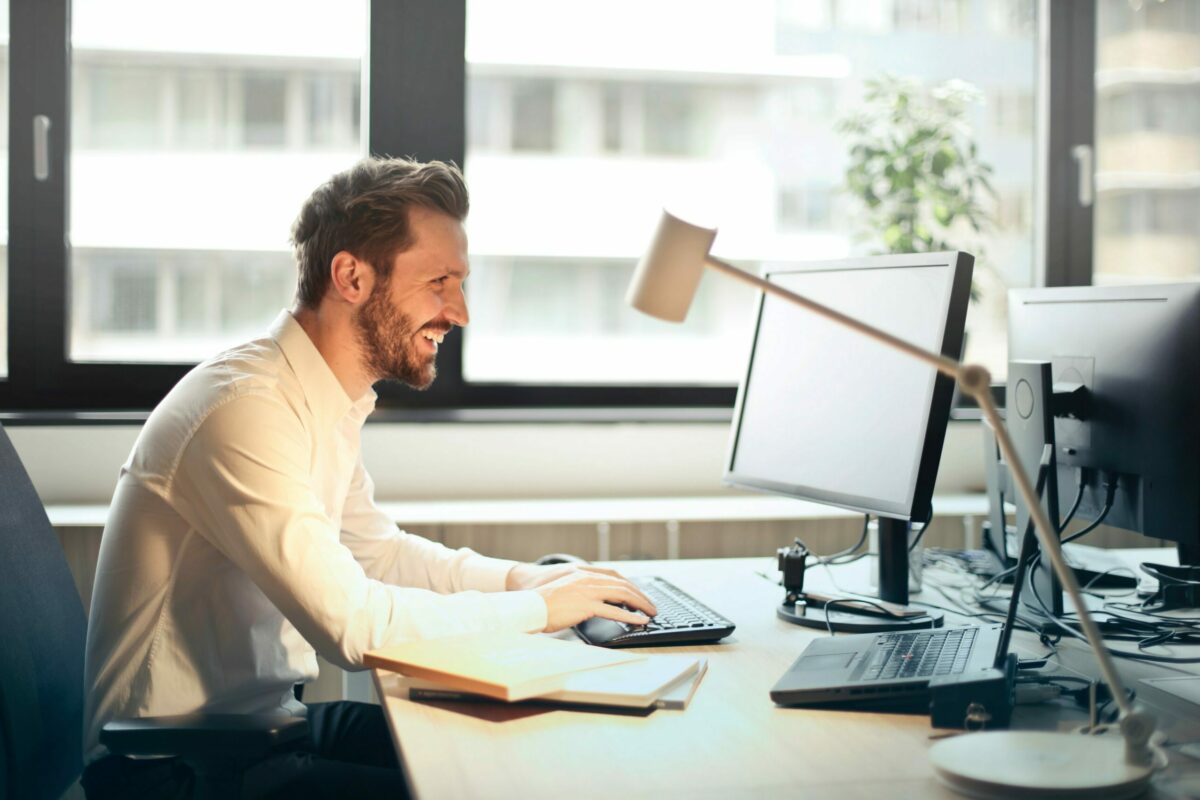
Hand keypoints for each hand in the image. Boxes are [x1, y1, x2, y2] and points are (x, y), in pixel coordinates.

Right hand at [507, 564, 658, 631]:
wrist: (529, 605)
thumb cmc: (542, 601)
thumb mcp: (564, 587)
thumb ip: (581, 589)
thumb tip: (594, 600)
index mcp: (582, 572)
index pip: (614, 575)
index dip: (629, 584)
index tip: (638, 593)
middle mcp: (587, 578)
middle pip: (622, 584)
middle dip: (640, 595)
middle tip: (651, 605)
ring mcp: (588, 591)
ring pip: (622, 595)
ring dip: (640, 604)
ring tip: (651, 613)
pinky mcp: (586, 606)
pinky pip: (614, 611)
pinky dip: (630, 616)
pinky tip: (640, 621)